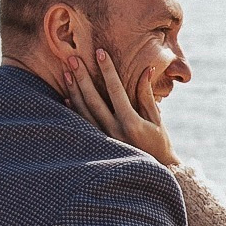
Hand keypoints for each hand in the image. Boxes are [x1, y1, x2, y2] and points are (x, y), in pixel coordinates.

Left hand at [63, 48, 179, 167]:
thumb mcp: (156, 119)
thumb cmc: (159, 144)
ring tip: (67, 72)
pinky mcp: (98, 145)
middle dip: (83, 77)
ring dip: (74, 91)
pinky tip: (66, 97)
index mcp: (131, 123)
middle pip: (93, 99)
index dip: (107, 70)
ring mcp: (104, 139)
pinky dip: (74, 110)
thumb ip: (146, 95)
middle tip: (73, 58)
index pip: (115, 90)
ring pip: (84, 111)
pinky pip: (82, 124)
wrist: (154, 173)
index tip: (100, 52)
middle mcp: (114, 131)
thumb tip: (146, 69)